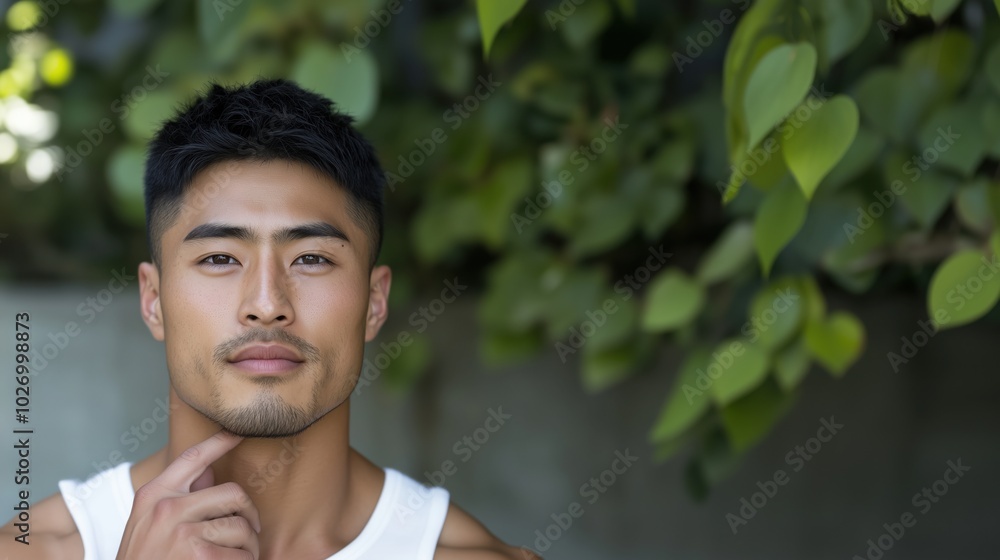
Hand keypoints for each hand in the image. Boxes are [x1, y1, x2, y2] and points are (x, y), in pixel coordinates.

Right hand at [116, 430, 261, 558]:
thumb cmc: (143, 559)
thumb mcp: (148, 523)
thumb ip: (179, 496)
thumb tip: (211, 470)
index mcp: (154, 494)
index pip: (193, 457)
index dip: (220, 441)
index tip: (239, 432)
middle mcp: (167, 508)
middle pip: (233, 493)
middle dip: (250, 514)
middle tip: (251, 531)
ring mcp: (181, 531)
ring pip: (241, 527)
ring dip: (248, 547)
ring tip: (240, 556)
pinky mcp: (197, 554)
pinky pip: (239, 554)